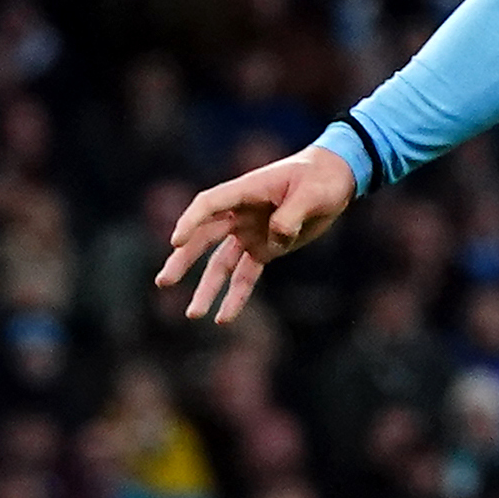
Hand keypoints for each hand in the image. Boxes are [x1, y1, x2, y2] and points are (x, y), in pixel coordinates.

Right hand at [154, 145, 356, 323]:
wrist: (334, 180)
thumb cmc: (321, 179)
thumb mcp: (311, 194)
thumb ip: (291, 215)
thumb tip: (276, 238)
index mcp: (246, 191)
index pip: (209, 205)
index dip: (191, 222)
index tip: (175, 241)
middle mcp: (240, 214)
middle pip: (204, 238)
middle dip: (183, 260)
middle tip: (163, 281)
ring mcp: (249, 233)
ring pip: (220, 264)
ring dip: (206, 288)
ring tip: (192, 315)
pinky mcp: (264, 249)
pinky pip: (245, 275)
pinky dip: (235, 296)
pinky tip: (222, 319)